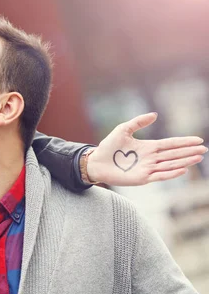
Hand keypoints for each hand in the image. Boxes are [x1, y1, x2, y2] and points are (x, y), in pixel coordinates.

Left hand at [87, 112, 206, 185]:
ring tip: (198, 158)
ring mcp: (148, 169)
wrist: (96, 162)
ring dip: (184, 162)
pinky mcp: (142, 178)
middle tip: (204, 149)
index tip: (198, 140)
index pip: (170, 144)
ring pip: (170, 165)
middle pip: (174, 154)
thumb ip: (138, 122)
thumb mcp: (123, 129)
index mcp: (148, 147)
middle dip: (189, 152)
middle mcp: (151, 158)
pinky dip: (171, 173)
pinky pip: (159, 175)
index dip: (184, 142)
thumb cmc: (108, 147)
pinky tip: (182, 169)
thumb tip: (155, 115)